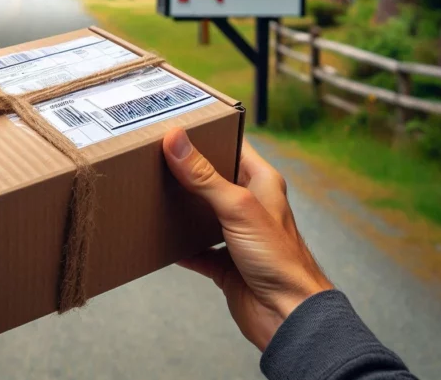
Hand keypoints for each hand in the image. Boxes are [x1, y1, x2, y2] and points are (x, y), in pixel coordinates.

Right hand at [163, 129, 332, 350]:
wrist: (288, 315)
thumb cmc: (280, 260)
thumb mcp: (237, 208)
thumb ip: (204, 175)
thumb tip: (176, 140)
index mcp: (261, 183)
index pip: (232, 145)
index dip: (207, 134)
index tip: (176, 125)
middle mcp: (249, 205)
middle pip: (212, 179)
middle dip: (186, 171)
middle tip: (154, 156)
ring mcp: (236, 235)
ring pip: (201, 214)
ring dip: (180, 208)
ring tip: (152, 193)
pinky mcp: (225, 263)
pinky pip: (195, 250)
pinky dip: (178, 247)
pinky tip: (159, 241)